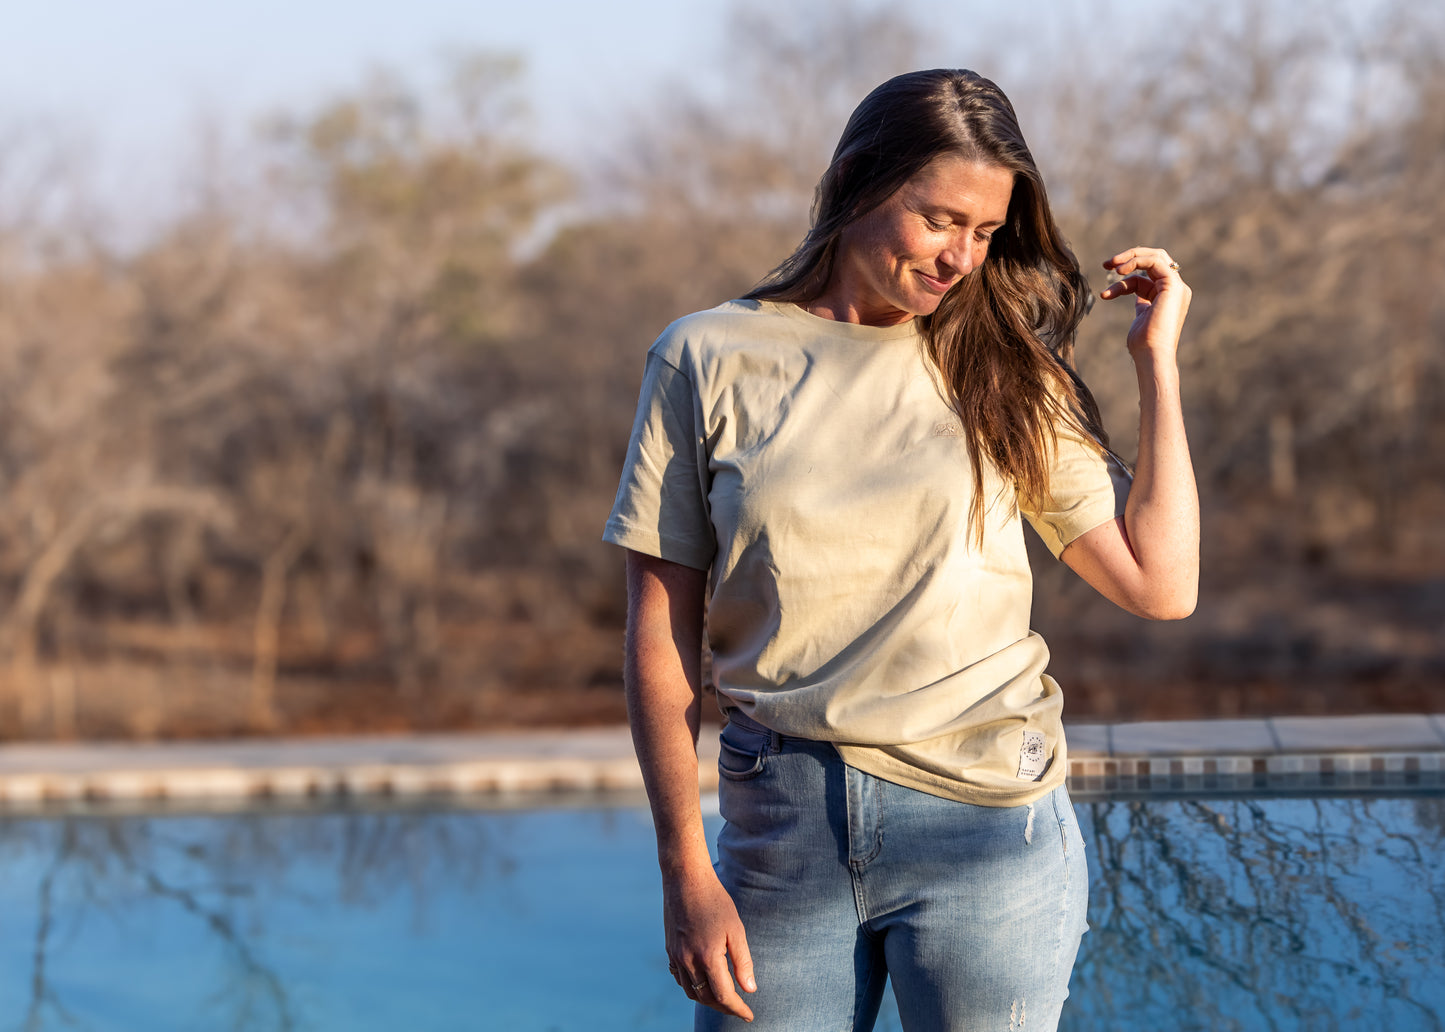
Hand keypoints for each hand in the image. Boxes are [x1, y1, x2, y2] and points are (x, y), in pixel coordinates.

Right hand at [663, 870, 756, 1020]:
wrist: (685, 879)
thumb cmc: (715, 901)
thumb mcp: (736, 929)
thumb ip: (743, 962)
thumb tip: (750, 989)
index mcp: (707, 957)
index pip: (723, 995)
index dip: (737, 1009)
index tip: (749, 1015)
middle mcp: (688, 960)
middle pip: (706, 998)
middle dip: (723, 1007)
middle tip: (739, 1008)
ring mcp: (676, 956)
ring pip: (690, 991)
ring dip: (707, 1000)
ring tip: (723, 998)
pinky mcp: (670, 949)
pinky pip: (679, 978)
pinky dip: (692, 987)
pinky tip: (702, 982)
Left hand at [1100, 246, 1191, 359]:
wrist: (1152, 355)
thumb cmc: (1143, 344)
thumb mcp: (1141, 318)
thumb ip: (1142, 304)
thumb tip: (1137, 297)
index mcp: (1168, 296)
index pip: (1146, 276)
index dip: (1124, 277)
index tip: (1104, 292)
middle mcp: (1175, 289)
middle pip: (1154, 259)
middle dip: (1129, 257)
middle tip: (1106, 264)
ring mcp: (1176, 287)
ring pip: (1155, 256)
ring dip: (1130, 256)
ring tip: (1110, 266)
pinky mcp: (1172, 285)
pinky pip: (1154, 261)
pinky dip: (1135, 262)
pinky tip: (1119, 273)